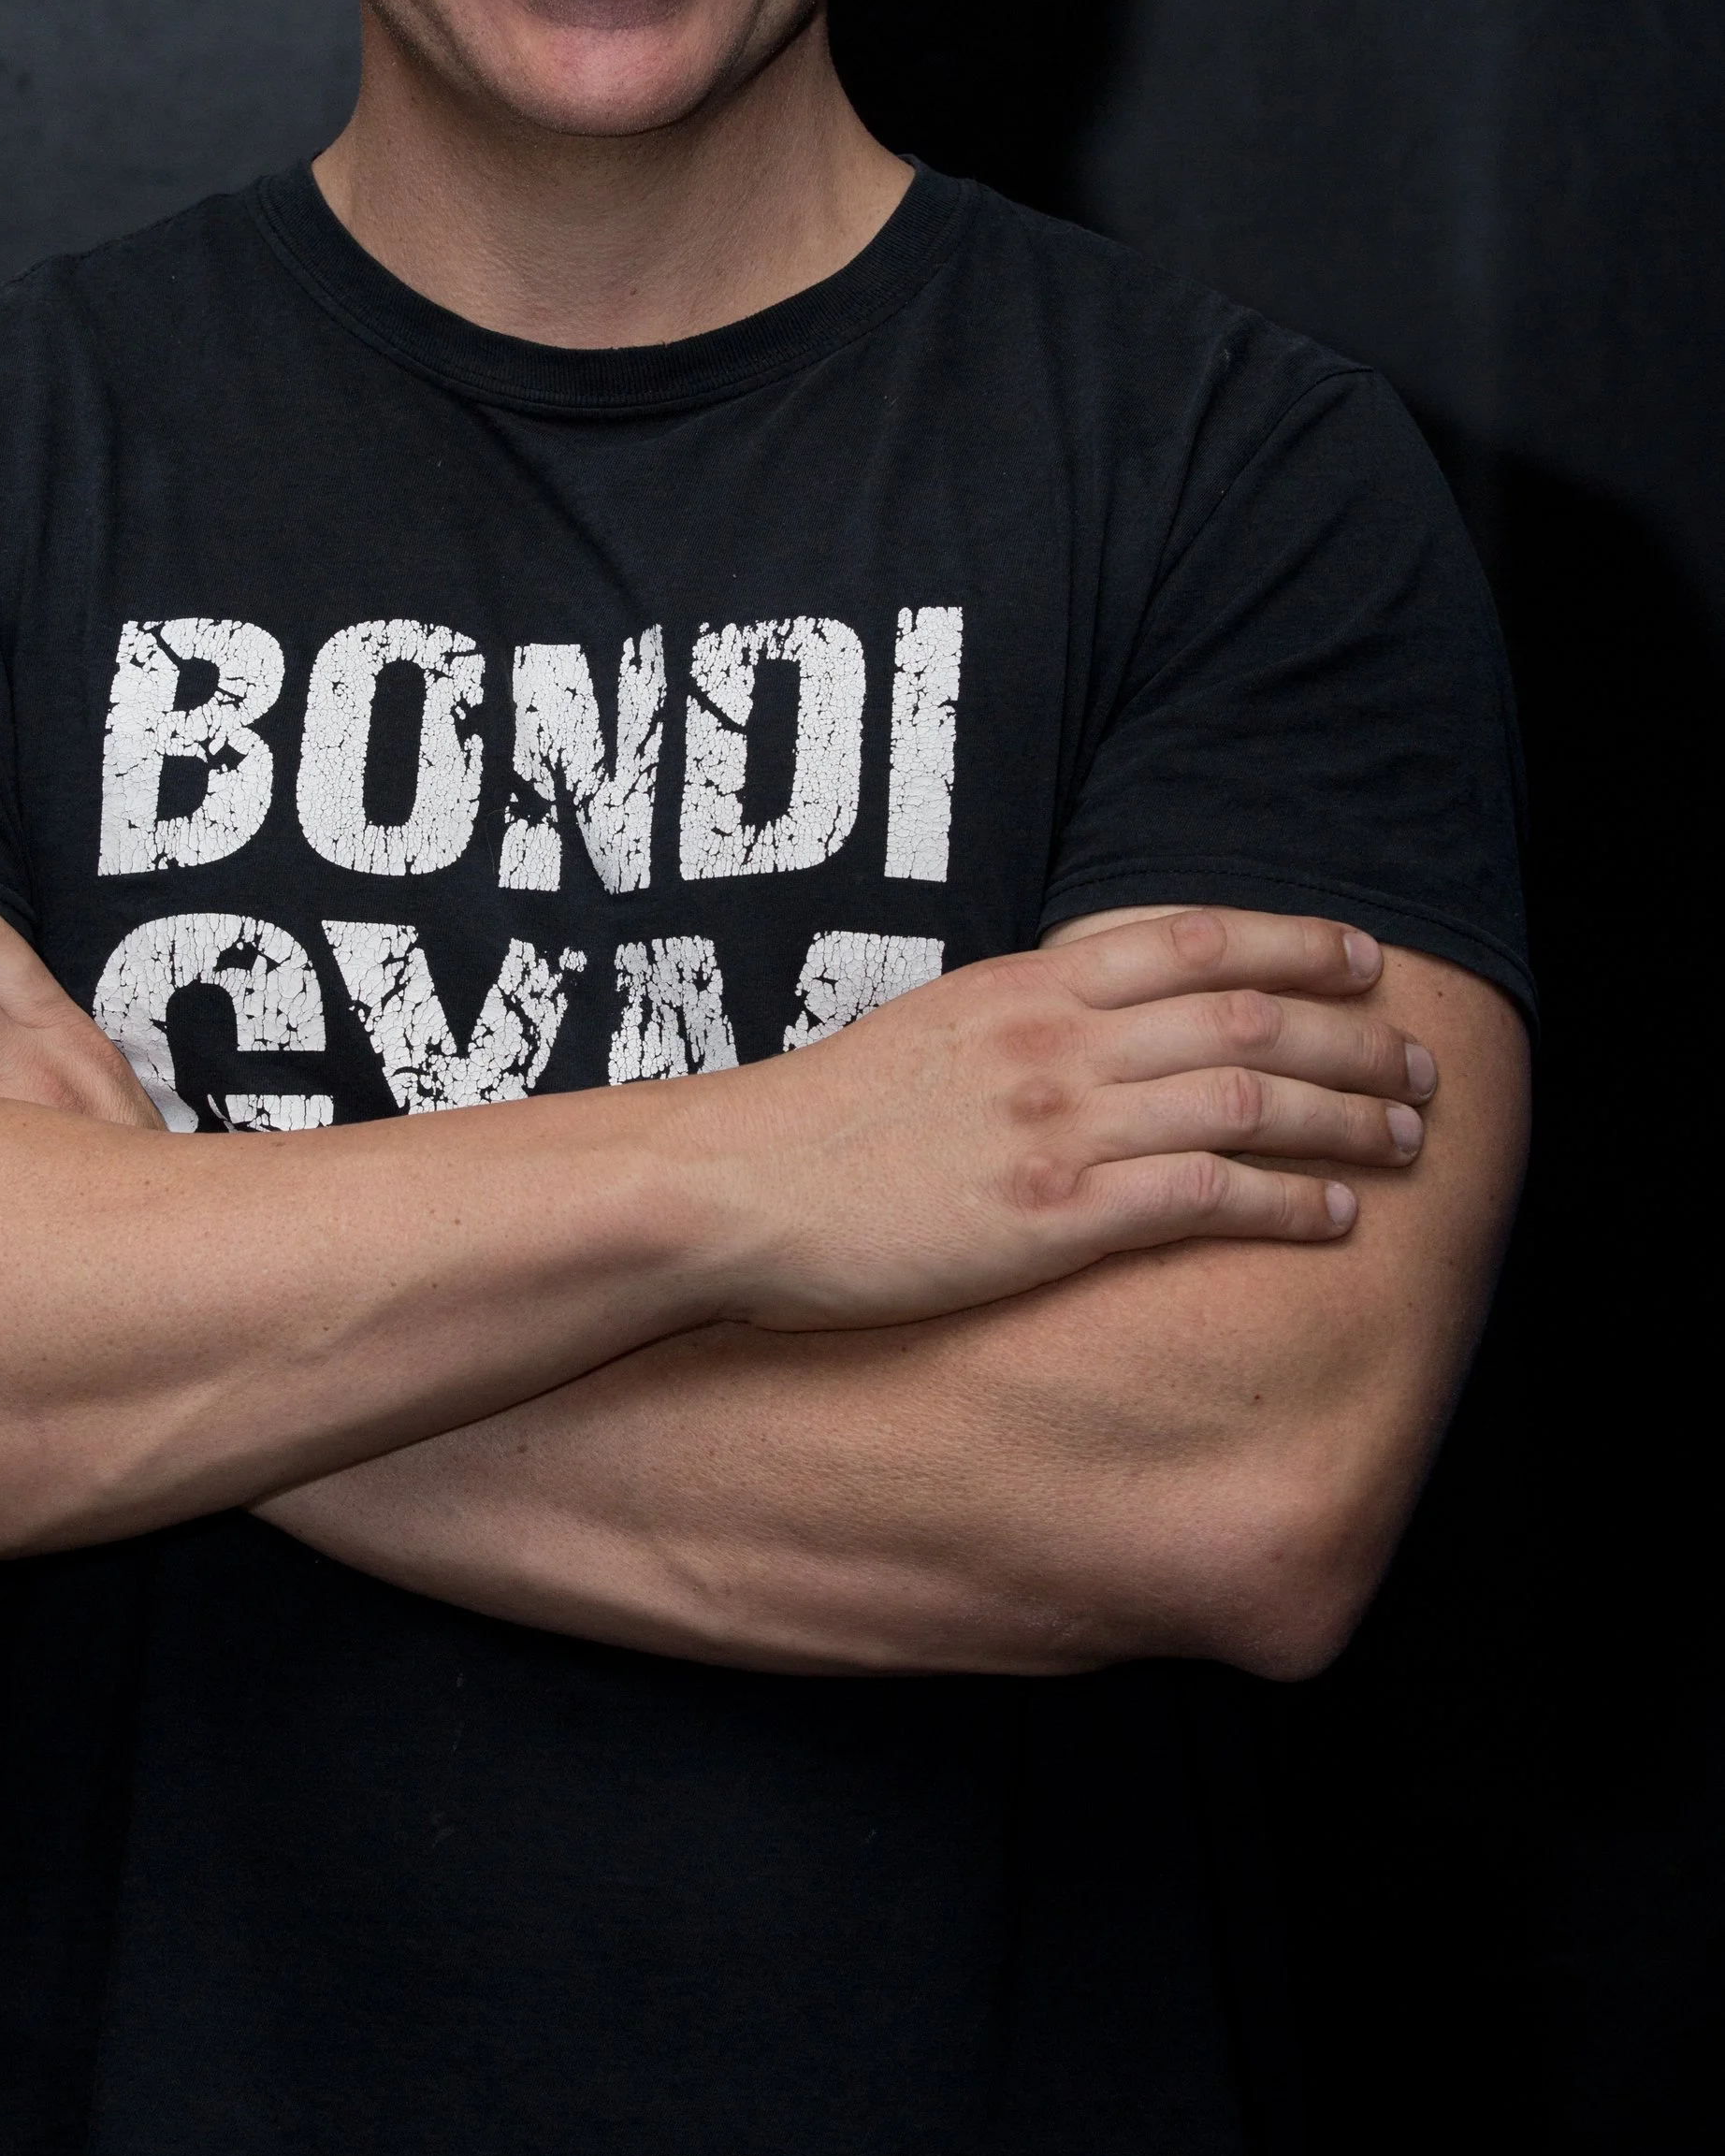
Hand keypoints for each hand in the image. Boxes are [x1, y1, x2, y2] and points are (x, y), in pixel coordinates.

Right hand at [701, 905, 1437, 1329]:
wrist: (737, 1187)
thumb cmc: (826, 1121)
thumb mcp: (932, 1029)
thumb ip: (1024, 1016)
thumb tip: (1096, 1015)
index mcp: (1026, 986)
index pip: (1193, 938)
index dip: (1297, 944)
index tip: (1364, 962)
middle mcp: (1055, 1042)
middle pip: (1245, 1018)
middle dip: (1352, 1039)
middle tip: (1418, 1065)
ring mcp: (1056, 1126)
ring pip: (1246, 1102)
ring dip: (1345, 1118)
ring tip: (1405, 1140)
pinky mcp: (1051, 1216)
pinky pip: (1203, 1197)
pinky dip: (1286, 1202)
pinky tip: (1334, 1217)